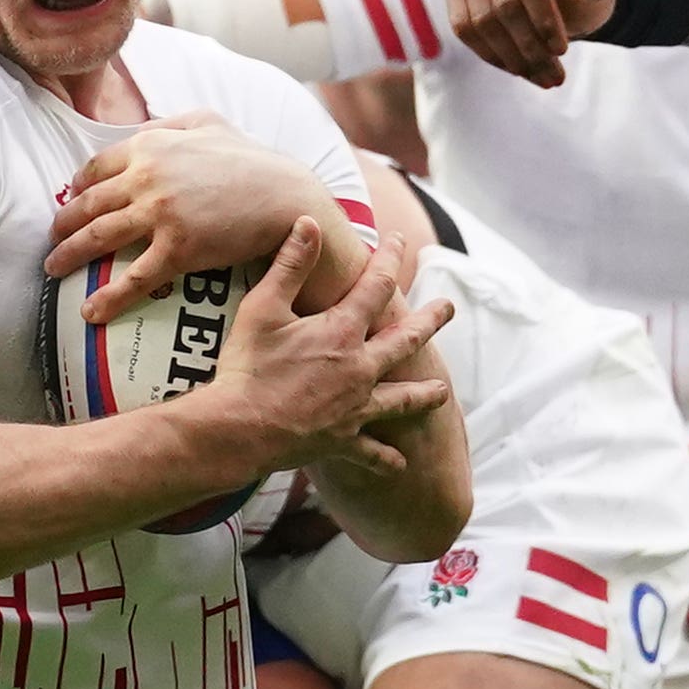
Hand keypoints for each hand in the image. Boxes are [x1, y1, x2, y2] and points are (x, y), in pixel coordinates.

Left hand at [49, 118, 318, 311]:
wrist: (284, 196)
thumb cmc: (251, 160)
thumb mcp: (209, 122)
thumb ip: (171, 123)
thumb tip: (144, 127)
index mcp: (150, 145)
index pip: (96, 168)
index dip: (77, 188)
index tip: (70, 202)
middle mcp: (147, 177)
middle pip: (88, 205)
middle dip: (62, 225)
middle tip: (51, 240)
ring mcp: (159, 214)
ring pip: (98, 238)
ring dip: (68, 256)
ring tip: (53, 270)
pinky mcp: (177, 249)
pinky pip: (132, 278)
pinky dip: (107, 297)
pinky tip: (89, 312)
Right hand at [201, 221, 450, 476]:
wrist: (239, 429)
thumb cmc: (247, 367)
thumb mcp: (262, 308)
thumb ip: (289, 266)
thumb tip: (309, 223)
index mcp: (341, 333)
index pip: (376, 286)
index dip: (389, 259)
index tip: (400, 240)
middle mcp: (358, 369)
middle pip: (405, 342)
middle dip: (430, 321)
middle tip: (449, 308)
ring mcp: (354, 408)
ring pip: (401, 400)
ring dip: (423, 395)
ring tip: (442, 392)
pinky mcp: (341, 440)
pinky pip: (371, 452)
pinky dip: (385, 459)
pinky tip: (400, 465)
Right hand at [446, 0, 608, 87]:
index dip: (544, 18)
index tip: (562, 50)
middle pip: (503, 3)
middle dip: (529, 47)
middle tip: (555, 77)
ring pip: (479, 20)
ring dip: (511, 58)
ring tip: (542, 79)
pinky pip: (462, 27)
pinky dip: (490, 55)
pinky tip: (518, 70)